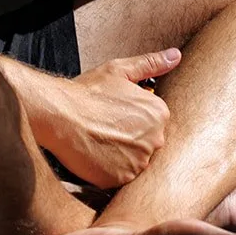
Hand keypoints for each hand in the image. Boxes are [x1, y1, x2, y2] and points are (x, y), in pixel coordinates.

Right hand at [41, 48, 179, 188]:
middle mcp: (154, 140)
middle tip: (107, 125)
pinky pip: (121, 175)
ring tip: (100, 138)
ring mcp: (138, 162)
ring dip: (121, 152)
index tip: (116, 112)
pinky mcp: (121, 179)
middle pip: (147, 141)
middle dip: (130, 135)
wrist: (60, 116)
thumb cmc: (89, 93)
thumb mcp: (121, 70)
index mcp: (158, 113)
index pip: (154, 120)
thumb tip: (175, 56)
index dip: (133, 115)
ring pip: (135, 159)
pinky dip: (110, 167)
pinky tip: (97, 152)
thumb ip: (152, 64)